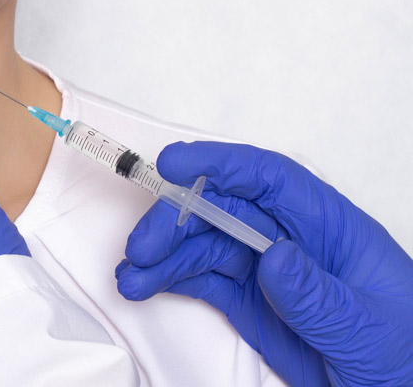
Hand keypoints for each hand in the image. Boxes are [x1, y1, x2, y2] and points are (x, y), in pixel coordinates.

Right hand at [115, 142, 412, 385]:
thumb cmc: (402, 354)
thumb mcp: (365, 327)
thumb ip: (317, 294)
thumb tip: (275, 255)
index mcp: (330, 227)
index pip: (270, 179)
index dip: (221, 164)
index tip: (173, 163)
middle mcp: (291, 238)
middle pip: (223, 209)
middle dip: (176, 221)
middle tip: (143, 248)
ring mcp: (265, 269)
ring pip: (203, 244)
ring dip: (162, 257)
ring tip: (131, 279)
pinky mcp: (247, 299)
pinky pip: (200, 277)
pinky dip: (167, 280)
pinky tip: (143, 286)